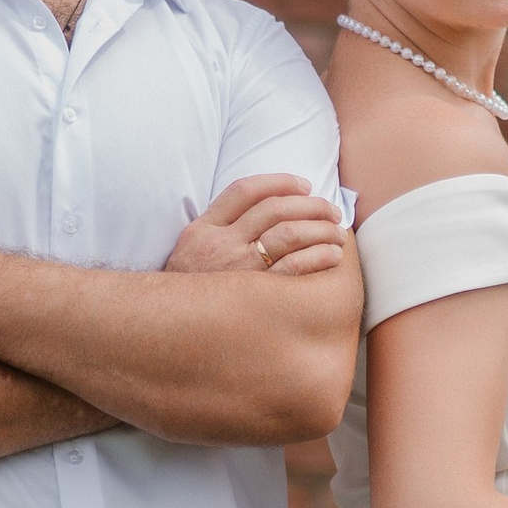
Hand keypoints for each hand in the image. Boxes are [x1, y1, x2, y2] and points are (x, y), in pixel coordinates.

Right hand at [166, 175, 350, 279]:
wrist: (170, 326)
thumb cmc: (188, 287)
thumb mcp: (190, 248)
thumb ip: (219, 225)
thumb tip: (264, 205)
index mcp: (204, 228)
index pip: (246, 190)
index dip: (281, 181)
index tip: (304, 185)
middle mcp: (221, 244)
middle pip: (275, 209)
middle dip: (311, 205)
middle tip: (331, 211)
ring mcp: (239, 270)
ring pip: (289, 234)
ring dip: (321, 229)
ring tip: (337, 232)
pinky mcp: (256, 296)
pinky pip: (295, 267)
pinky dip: (319, 256)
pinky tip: (332, 255)